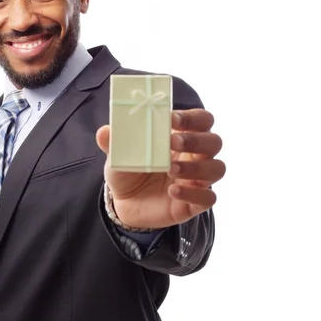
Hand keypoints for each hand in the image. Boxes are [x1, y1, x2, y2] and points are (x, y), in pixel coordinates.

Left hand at [96, 109, 225, 228]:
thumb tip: (104, 132)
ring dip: (197, 167)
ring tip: (171, 169)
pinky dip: (194, 193)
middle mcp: (195, 156)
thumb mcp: (118, 156)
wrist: (124, 203)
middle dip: (196, 140)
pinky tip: (173, 191)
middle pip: (215, 142)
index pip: (202, 120)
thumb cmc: (128, 171)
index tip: (172, 119)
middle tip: (173, 142)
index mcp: (182, 137)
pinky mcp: (195, 202)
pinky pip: (208, 197)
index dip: (192, 118)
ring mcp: (197, 179)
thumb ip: (114, 143)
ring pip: (217, 169)